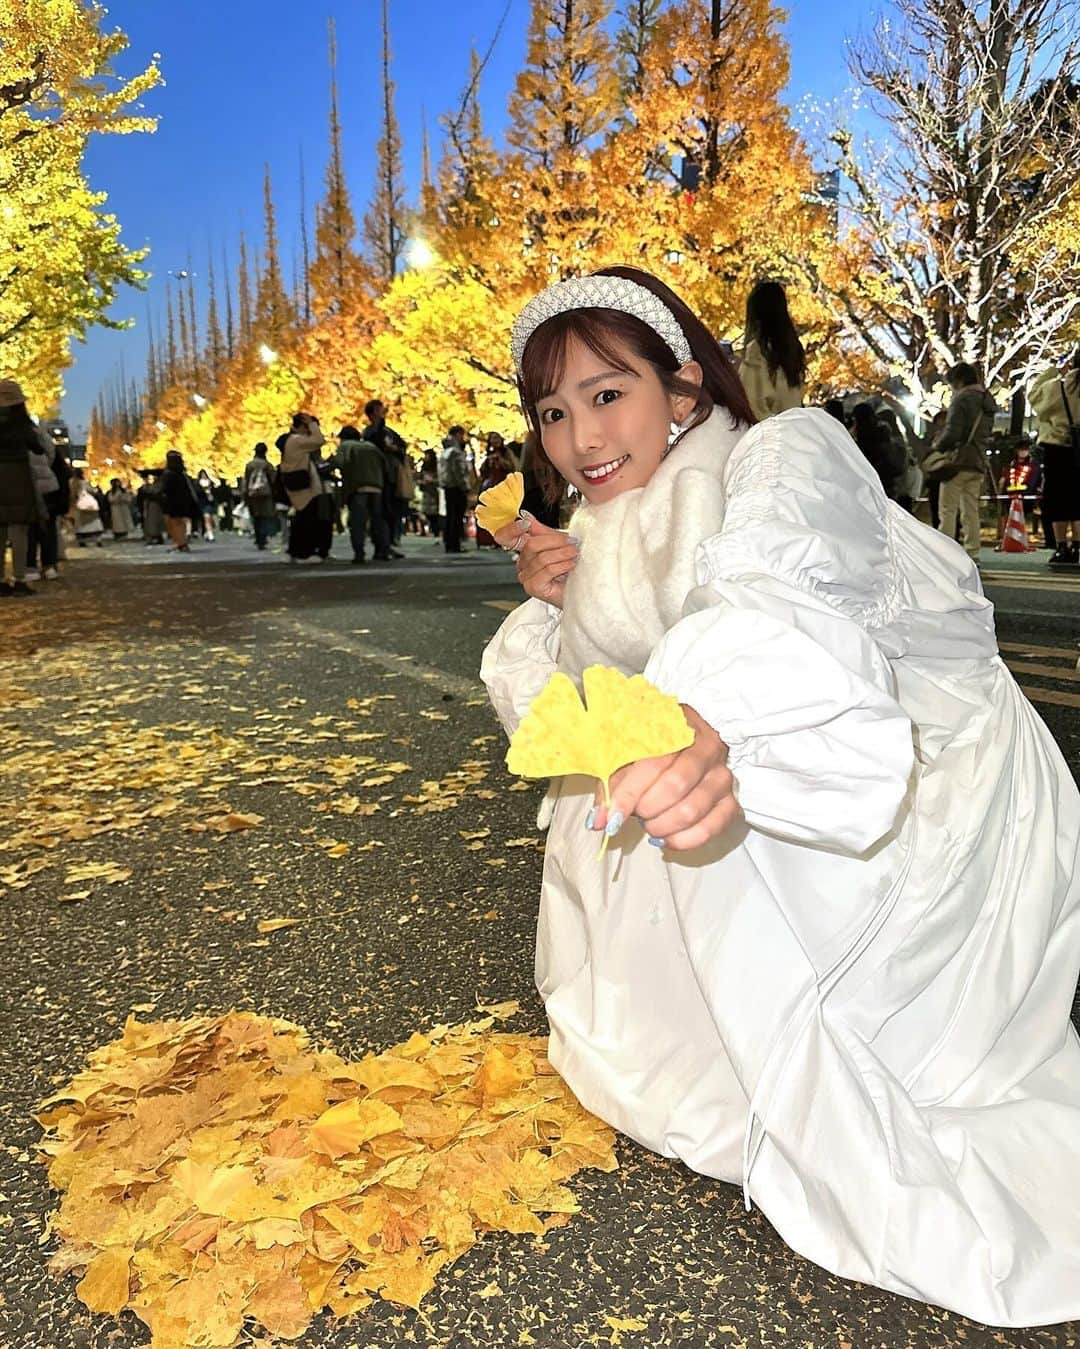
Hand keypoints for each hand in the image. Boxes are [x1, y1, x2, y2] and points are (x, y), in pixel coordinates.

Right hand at [494, 513, 578, 608]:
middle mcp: (522, 564)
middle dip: (554, 541)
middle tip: (571, 542)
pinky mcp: (533, 587)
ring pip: (541, 558)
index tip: (525, 524)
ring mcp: (526, 577)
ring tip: (574, 553)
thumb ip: (541, 531)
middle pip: (530, 544)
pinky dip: (561, 565)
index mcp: (525, 550)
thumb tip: (526, 516)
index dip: (511, 529)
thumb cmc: (570, 567)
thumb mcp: (557, 543)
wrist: (581, 587)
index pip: (505, 537)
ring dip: (562, 553)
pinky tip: (570, 564)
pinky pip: (546, 570)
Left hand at [590, 705, 741, 851]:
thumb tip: (598, 821)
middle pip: (675, 788)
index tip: (610, 818)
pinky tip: (666, 838)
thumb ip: (611, 785)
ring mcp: (721, 776)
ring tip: (649, 824)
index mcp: (677, 729)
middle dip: (646, 810)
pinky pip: (711, 828)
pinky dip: (684, 840)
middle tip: (635, 814)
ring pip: (692, 810)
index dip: (628, 795)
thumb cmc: (652, 746)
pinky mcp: (730, 800)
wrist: (692, 736)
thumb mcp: (626, 754)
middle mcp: (705, 749)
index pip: (652, 765)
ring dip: (662, 826)